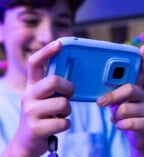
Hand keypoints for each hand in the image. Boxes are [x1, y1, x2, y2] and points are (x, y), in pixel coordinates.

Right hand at [3, 41, 73, 156]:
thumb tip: (71, 78)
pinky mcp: (36, 128)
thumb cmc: (42, 117)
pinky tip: (56, 126)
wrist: (27, 142)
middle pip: (54, 81)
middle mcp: (28, 96)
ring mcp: (30, 113)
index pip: (35, 63)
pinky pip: (64, 122)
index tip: (60, 43)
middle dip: (68, 89)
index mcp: (32, 87)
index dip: (47, 52)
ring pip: (63, 104)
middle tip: (68, 96)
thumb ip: (53, 88)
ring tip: (59, 115)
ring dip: (68, 111)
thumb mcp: (44, 99)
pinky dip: (66, 125)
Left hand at [97, 45, 143, 156]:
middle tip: (100, 102)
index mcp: (139, 91)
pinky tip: (120, 125)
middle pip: (129, 89)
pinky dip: (120, 125)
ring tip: (116, 119)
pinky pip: (129, 123)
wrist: (138, 139)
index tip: (142, 48)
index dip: (143, 61)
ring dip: (115, 116)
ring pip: (125, 108)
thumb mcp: (121, 106)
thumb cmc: (128, 118)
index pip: (142, 73)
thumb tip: (102, 96)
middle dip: (112, 96)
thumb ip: (116, 97)